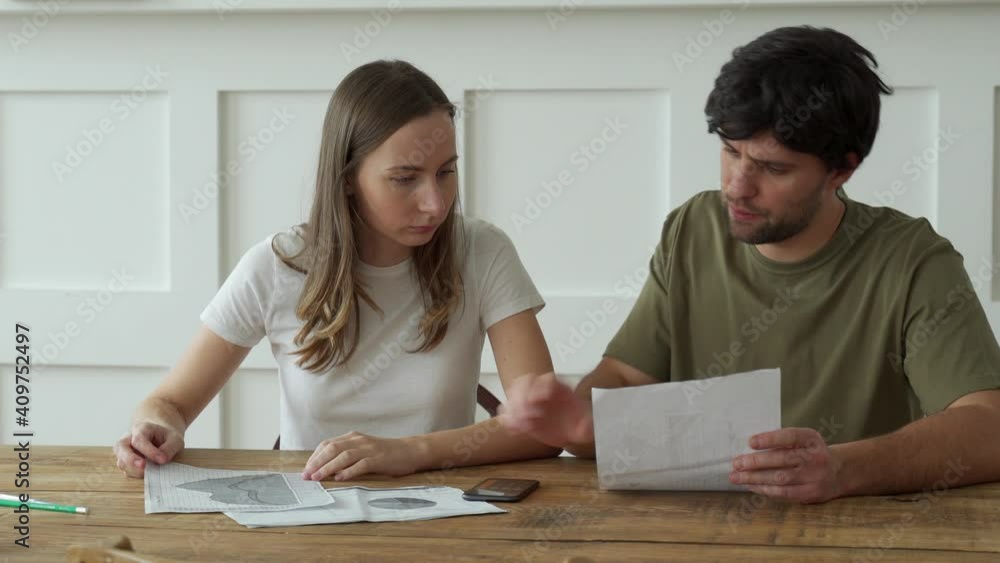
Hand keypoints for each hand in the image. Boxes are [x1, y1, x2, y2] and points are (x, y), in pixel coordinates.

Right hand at [112, 421, 184, 477]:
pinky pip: (125, 470)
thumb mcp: (175, 439)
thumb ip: (170, 448)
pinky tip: (146, 474)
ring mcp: (124, 451)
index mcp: (141, 429)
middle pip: (121, 448)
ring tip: (149, 473)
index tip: (162, 460)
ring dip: (134, 470)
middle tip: (143, 467)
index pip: (140, 440)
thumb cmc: (165, 437)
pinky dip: (134, 474)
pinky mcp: (124, 462)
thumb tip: (162, 460)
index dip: (150, 451)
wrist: (159, 438)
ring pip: (121, 461)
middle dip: (131, 459)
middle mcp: (128, 439)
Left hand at [302, 431, 424, 481]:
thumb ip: (347, 455)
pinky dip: (349, 471)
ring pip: (344, 456)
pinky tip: (340, 478)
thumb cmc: (385, 453)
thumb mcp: (363, 449)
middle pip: (332, 448)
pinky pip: (361, 464)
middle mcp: (359, 440)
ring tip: (318, 477)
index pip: (328, 444)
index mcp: (353, 437)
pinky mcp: (379, 458)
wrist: (410, 450)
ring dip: (328, 467)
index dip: (315, 456)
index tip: (306, 469)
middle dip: (317, 462)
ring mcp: (369, 449)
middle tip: (306, 475)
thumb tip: (327, 469)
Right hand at [498, 372, 592, 447]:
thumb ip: (587, 425)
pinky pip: (509, 410)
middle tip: (526, 415)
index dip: (540, 387)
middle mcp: (541, 389)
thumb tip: (587, 426)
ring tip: (519, 425)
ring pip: (513, 392)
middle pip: (525, 382)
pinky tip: (514, 430)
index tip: (538, 400)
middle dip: (522, 396)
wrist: (570, 430)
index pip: (546, 379)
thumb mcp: (587, 425)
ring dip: (512, 407)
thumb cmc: (579, 424)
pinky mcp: (521, 412)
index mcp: (559, 388)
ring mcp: (529, 399)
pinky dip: (508, 418)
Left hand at [729, 428, 843, 503]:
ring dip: (755, 478)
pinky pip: (785, 493)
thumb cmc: (810, 452)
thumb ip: (783, 440)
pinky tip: (751, 486)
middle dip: (756, 462)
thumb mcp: (804, 439)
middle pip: (783, 459)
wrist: (838, 472)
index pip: (791, 436)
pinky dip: (765, 489)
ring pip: (781, 479)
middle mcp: (816, 458)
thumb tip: (750, 447)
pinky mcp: (811, 494)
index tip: (750, 442)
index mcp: (812, 439)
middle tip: (736, 463)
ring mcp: (815, 478)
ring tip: (736, 477)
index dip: (770, 439)